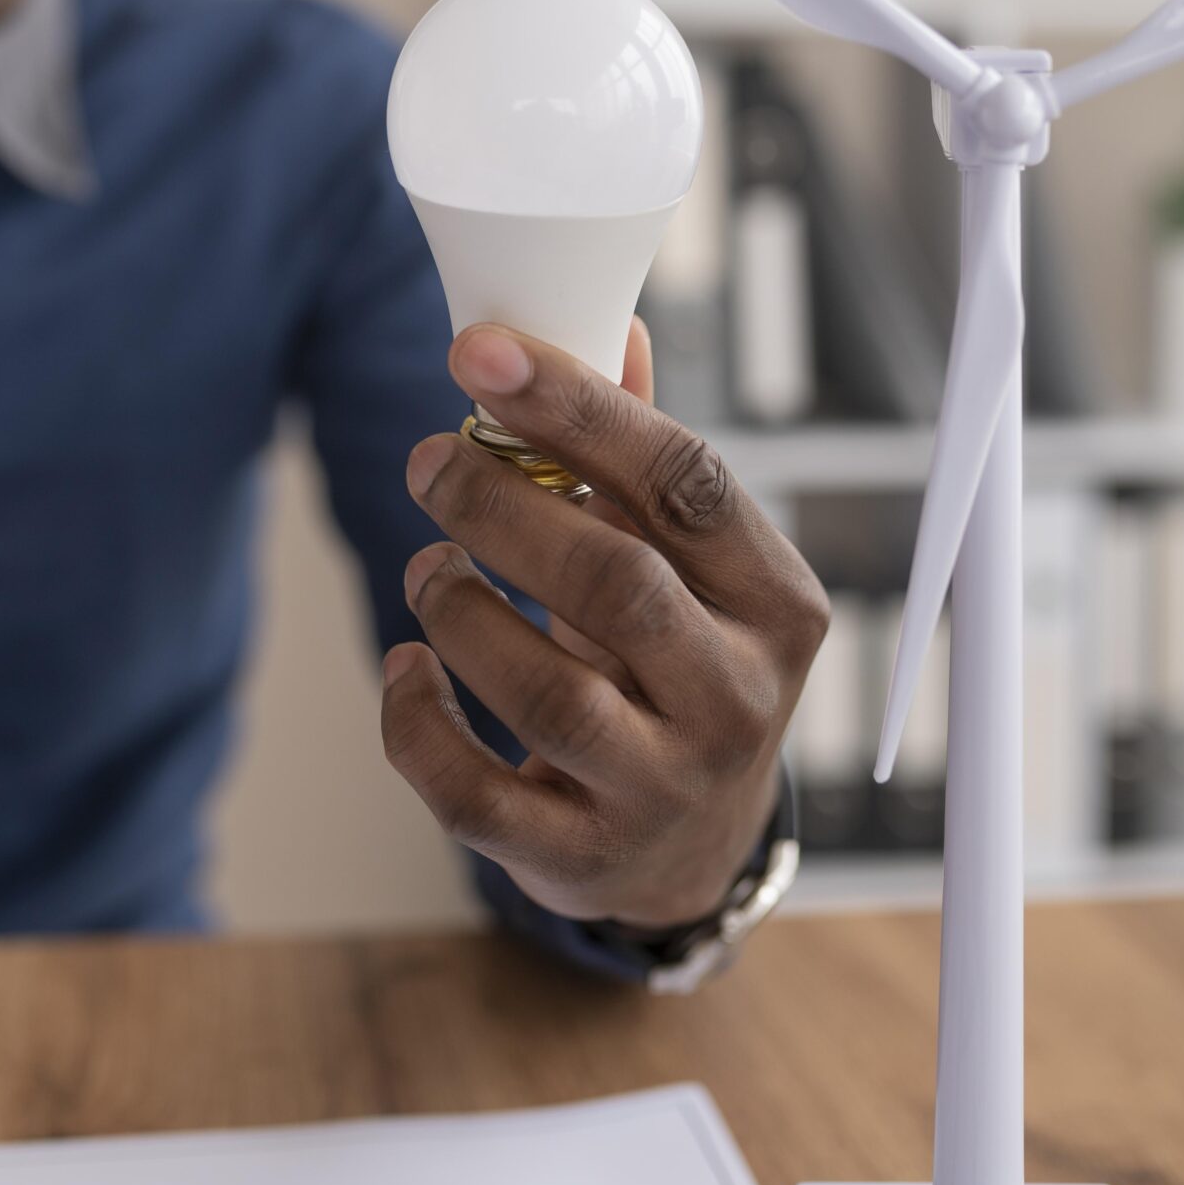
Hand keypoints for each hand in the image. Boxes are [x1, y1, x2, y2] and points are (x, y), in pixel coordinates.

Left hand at [381, 320, 828, 928]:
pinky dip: (416, 722)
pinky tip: (406, 665)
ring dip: (457, 606)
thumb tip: (615, 323)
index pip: (686, 483)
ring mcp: (664, 792)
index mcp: (778, 606)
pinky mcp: (582, 861)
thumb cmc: (679, 669)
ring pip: (546, 691)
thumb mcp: (692, 570)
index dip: (579, 407)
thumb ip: (646, 460)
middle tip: (427, 461)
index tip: (480, 353)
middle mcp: (738, 702)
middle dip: (500, 505)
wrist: (692, 849)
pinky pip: (473, 795)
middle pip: (614, 584)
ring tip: (426, 562)